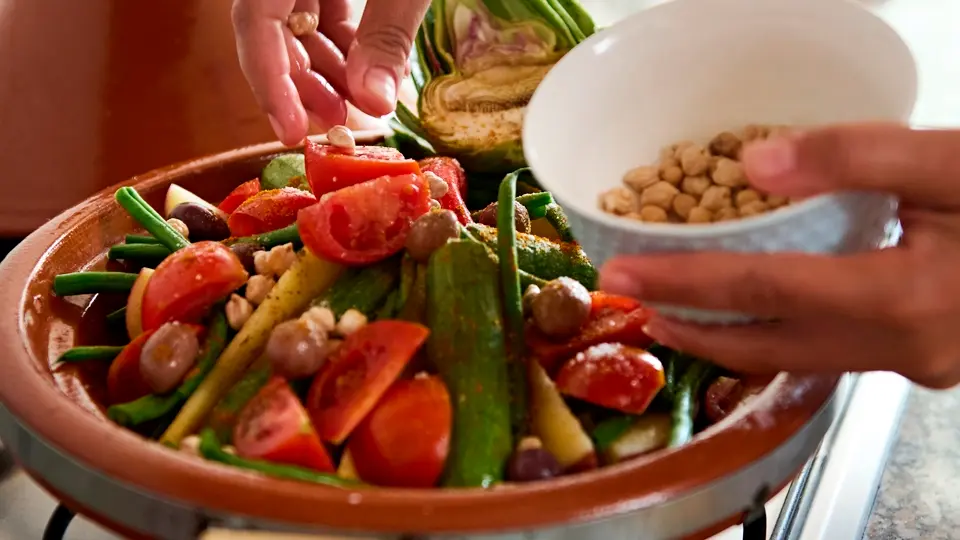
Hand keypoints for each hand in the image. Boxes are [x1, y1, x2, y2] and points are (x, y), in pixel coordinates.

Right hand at [232, 0, 429, 145]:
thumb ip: (387, 35)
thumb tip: (374, 105)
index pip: (253, 22)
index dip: (269, 82)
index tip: (292, 134)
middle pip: (271, 30)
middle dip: (304, 83)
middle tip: (338, 122)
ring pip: (297, 24)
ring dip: (328, 70)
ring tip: (364, 104)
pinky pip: (323, 8)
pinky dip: (344, 46)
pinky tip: (370, 76)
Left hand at [599, 124, 959, 388]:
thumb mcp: (958, 159)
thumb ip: (857, 155)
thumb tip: (756, 161)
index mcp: (909, 298)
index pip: (762, 293)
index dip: (684, 284)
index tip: (622, 277)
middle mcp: (906, 349)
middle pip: (768, 345)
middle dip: (692, 326)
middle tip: (631, 305)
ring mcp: (919, 365)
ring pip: (800, 360)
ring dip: (732, 339)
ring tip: (676, 315)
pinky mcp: (927, 362)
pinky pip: (835, 355)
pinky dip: (783, 336)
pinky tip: (758, 315)